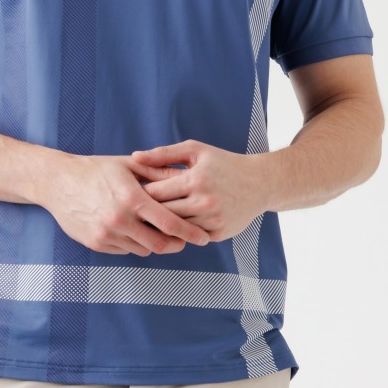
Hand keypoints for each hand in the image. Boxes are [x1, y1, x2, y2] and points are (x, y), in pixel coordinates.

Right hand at [41, 153, 210, 256]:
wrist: (58, 182)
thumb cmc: (95, 169)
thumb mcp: (127, 165)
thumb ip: (157, 172)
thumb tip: (186, 177)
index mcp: (131, 198)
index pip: (169, 223)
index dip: (190, 232)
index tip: (203, 237)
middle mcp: (119, 220)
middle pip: (159, 244)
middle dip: (177, 244)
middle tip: (185, 240)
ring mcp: (106, 234)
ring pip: (143, 250)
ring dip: (154, 244)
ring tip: (160, 233)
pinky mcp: (96, 244)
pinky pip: (125, 250)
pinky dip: (135, 244)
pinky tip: (135, 231)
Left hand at [131, 140, 268, 241]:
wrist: (259, 183)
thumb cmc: (223, 162)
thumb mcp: (195, 150)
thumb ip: (163, 154)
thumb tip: (134, 157)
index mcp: (195, 179)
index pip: (155, 193)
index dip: (139, 194)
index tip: (128, 193)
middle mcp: (204, 202)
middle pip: (162, 213)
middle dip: (145, 212)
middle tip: (130, 210)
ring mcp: (212, 220)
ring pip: (175, 228)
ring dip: (160, 225)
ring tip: (145, 220)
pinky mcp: (218, 234)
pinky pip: (190, 236)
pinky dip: (179, 232)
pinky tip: (168, 227)